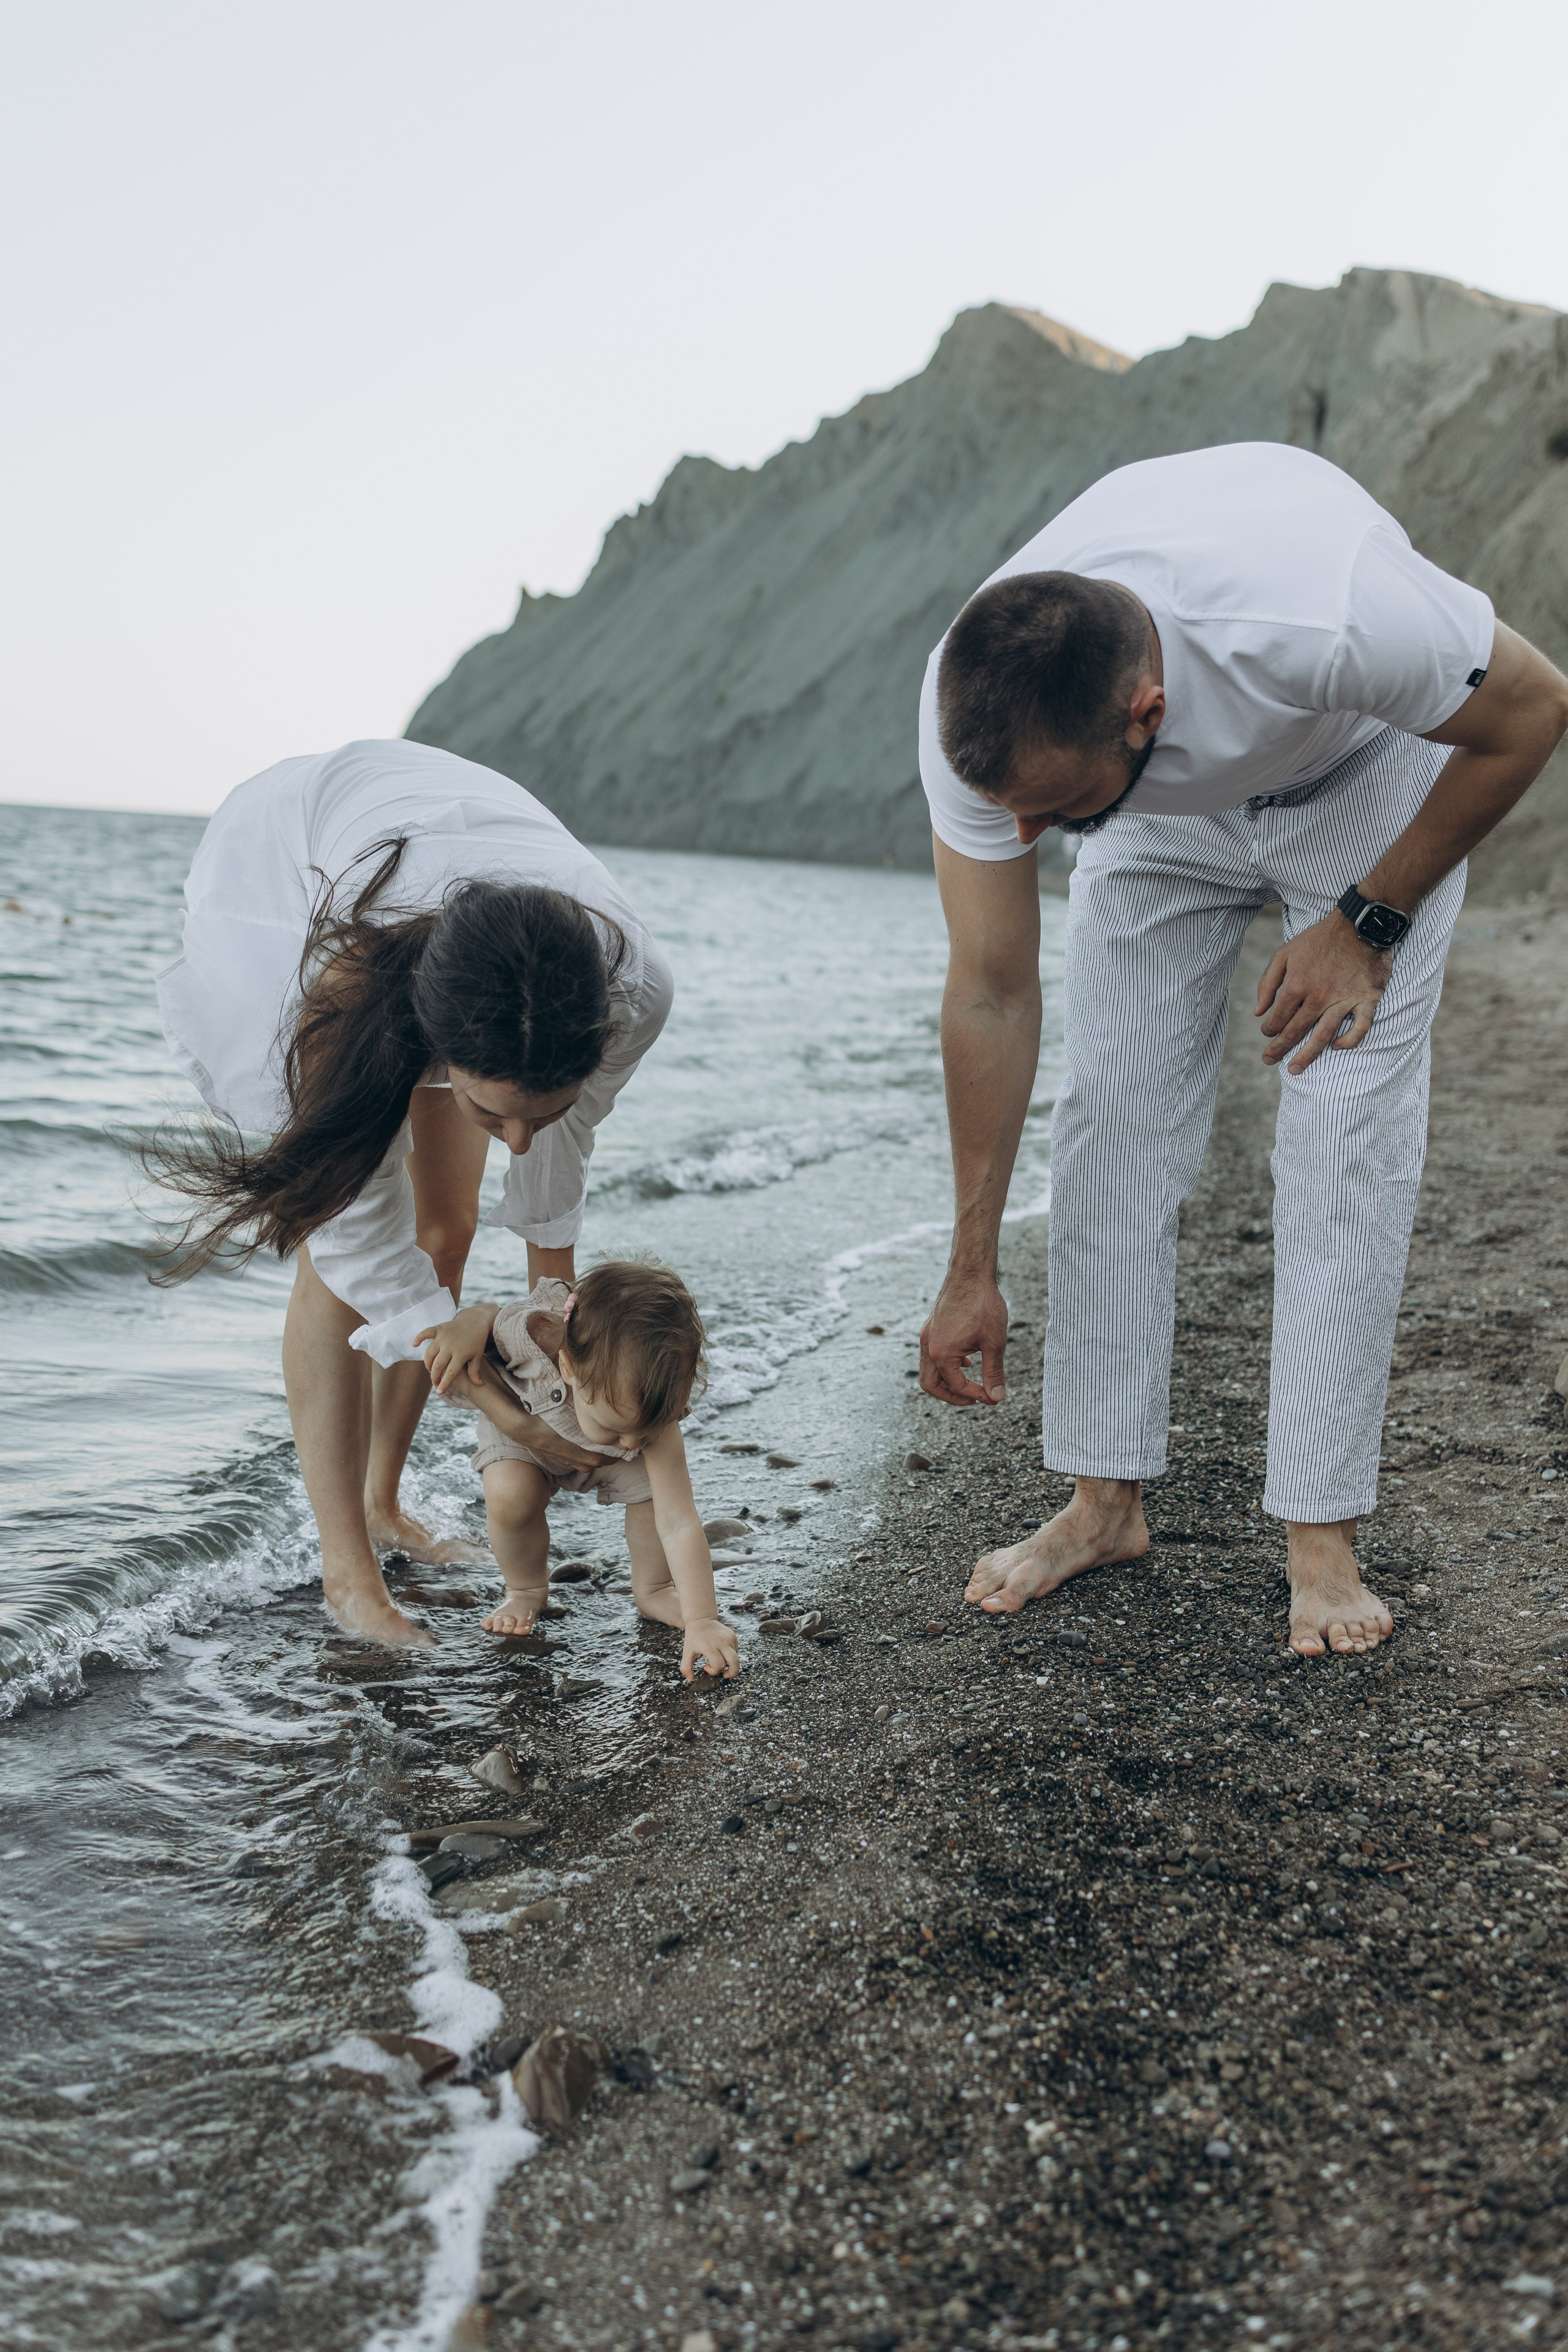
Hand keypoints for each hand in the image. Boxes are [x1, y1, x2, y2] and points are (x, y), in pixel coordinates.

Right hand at [416, 1305, 494, 1393]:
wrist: (475, 1320)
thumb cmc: (477, 1341)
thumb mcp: (477, 1356)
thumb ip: (475, 1371)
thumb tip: (479, 1385)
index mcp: (461, 1354)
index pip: (450, 1373)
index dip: (444, 1383)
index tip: (439, 1392)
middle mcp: (450, 1346)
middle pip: (437, 1365)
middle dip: (434, 1376)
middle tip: (435, 1382)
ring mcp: (443, 1336)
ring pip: (429, 1353)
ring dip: (428, 1364)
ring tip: (431, 1370)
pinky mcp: (439, 1328)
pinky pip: (425, 1333)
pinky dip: (419, 1338)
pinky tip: (414, 1345)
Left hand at [681, 1618, 739, 1681]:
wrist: (700, 1619)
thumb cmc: (693, 1637)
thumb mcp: (686, 1653)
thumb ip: (686, 1668)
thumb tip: (690, 1679)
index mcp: (709, 1646)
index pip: (719, 1665)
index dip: (713, 1671)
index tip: (706, 1666)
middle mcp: (721, 1642)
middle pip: (734, 1662)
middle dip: (731, 1673)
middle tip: (724, 1674)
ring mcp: (729, 1638)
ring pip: (735, 1657)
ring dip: (729, 1663)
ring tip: (720, 1661)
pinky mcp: (733, 1636)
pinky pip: (735, 1650)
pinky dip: (730, 1655)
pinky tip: (721, 1653)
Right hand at [919, 1268, 1007, 1404]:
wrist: (971, 1273)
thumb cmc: (983, 1304)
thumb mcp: (994, 1343)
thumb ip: (994, 1373)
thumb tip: (996, 1398)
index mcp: (941, 1353)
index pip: (956, 1386)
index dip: (976, 1395)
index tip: (993, 1396)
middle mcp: (928, 1346)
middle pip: (931, 1385)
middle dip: (953, 1396)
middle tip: (976, 1399)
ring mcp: (927, 1336)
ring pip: (930, 1370)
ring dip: (948, 1381)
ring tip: (972, 1382)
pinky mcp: (931, 1328)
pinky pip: (932, 1355)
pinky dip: (947, 1365)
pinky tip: (968, 1361)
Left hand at [1255, 914, 1392, 1073]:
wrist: (1359, 924)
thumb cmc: (1319, 939)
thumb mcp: (1285, 953)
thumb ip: (1268, 983)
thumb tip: (1258, 1012)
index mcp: (1296, 986)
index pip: (1277, 1019)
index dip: (1269, 1030)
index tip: (1267, 1034)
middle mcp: (1318, 997)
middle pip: (1295, 1032)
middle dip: (1279, 1049)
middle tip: (1269, 1061)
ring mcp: (1344, 1000)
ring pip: (1322, 1035)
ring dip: (1307, 1055)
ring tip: (1295, 1069)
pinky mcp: (1367, 999)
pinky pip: (1360, 1027)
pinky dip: (1349, 1040)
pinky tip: (1337, 1047)